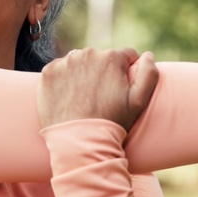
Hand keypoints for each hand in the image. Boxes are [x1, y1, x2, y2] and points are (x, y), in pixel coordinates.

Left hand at [38, 48, 159, 132]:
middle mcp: (87, 54)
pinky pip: (59, 69)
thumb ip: (149, 74)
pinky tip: (68, 96)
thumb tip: (148, 55)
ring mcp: (65, 62)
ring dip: (82, 73)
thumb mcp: (139, 102)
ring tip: (83, 97)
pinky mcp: (48, 72)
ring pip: (79, 62)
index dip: (125, 71)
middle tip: (100, 96)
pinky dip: (63, 79)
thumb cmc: (112, 123)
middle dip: (102, 71)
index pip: (125, 56)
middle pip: (100, 58)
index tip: (119, 88)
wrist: (79, 142)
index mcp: (112, 57)